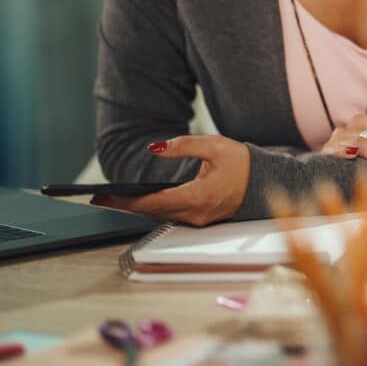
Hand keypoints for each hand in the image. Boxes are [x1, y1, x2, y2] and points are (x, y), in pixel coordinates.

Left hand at [92, 136, 250, 225]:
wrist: (266, 182)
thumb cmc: (243, 163)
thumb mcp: (215, 145)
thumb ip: (183, 146)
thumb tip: (154, 149)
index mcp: (199, 196)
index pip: (153, 202)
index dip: (126, 200)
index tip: (104, 197)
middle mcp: (197, 213)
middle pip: (152, 212)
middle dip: (126, 205)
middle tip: (99, 198)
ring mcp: (199, 220)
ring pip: (161, 215)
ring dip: (138, 208)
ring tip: (113, 199)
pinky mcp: (201, 219)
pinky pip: (172, 215)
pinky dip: (154, 209)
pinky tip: (140, 201)